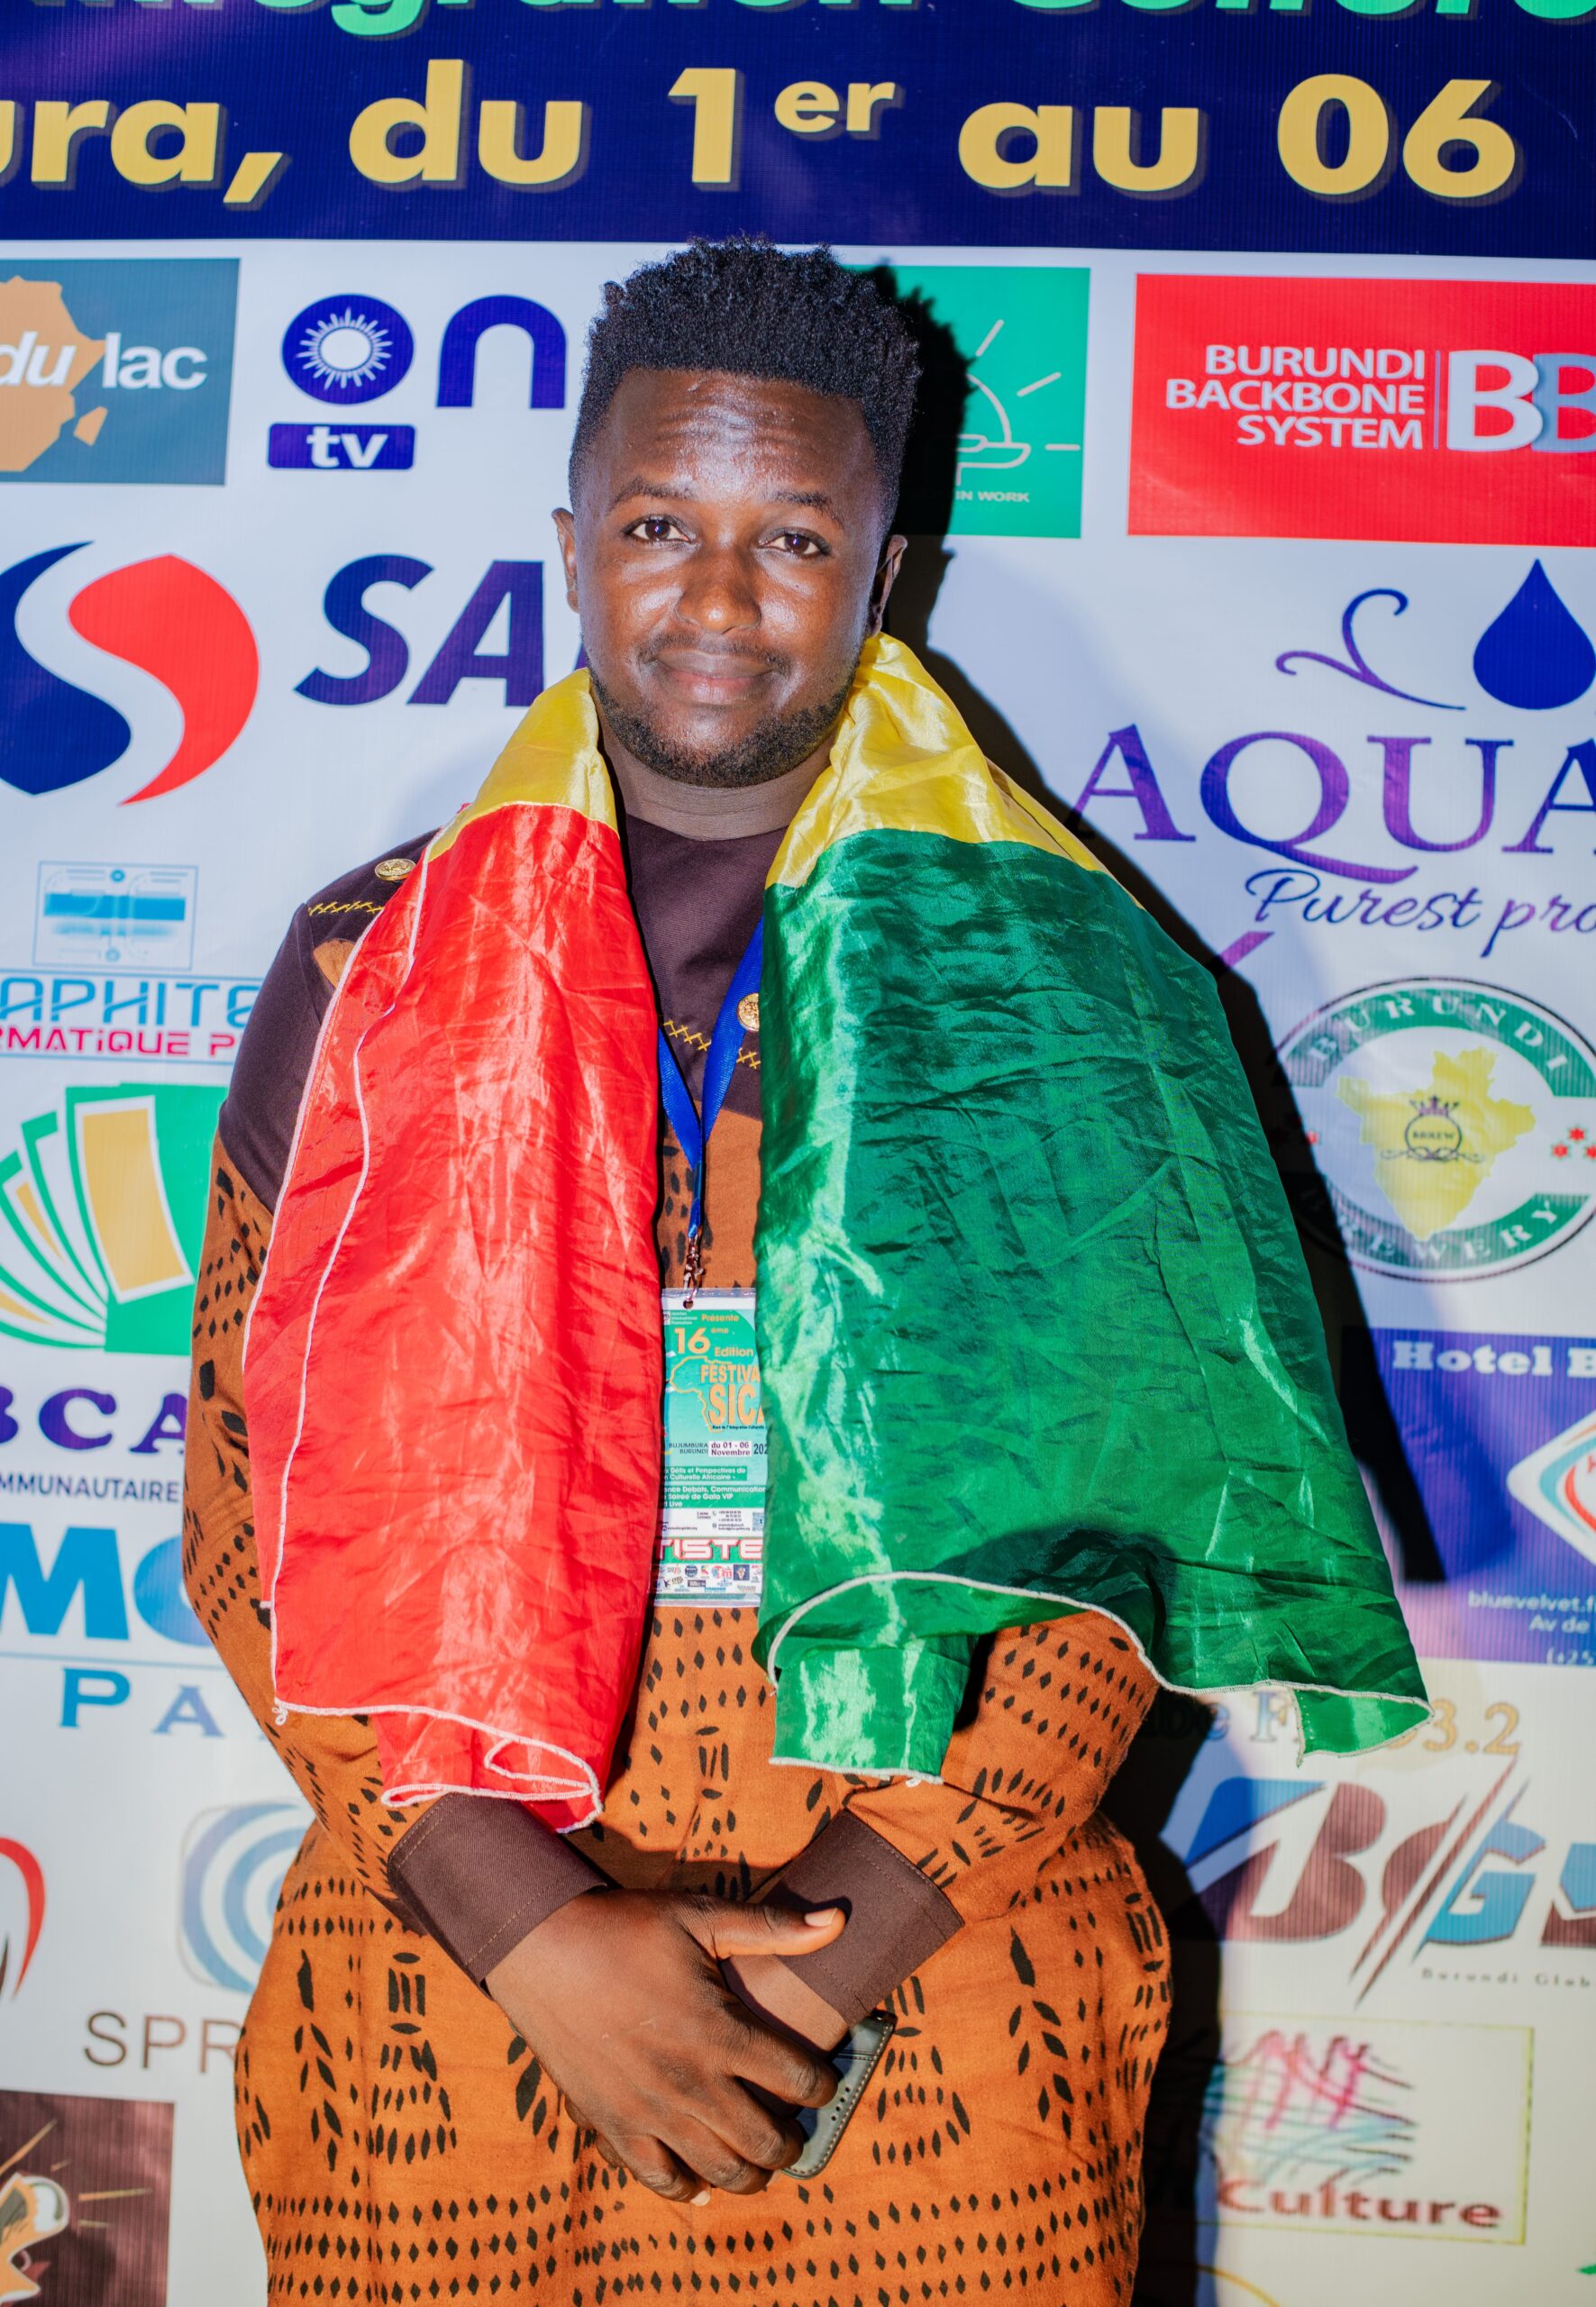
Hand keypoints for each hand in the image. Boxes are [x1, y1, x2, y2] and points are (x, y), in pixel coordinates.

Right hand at [485, 1889, 843, 2199]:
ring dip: (750, 2172)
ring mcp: (650, 2112)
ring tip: (757, 2157)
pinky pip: (660, 2180)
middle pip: (766, 2141)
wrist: (541, 1949)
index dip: (823, 2085)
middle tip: (795, 2128)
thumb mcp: (700, 1916)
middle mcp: (691, 2082)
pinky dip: (687, 2187)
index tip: (825, 2079)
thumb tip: (840, 1918)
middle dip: (792, 2141)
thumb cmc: (625, 1928)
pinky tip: (700, 2178)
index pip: (797, 2079)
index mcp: (719, 2031)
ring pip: (720, 2172)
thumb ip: (772, 1928)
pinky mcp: (612, 2126)